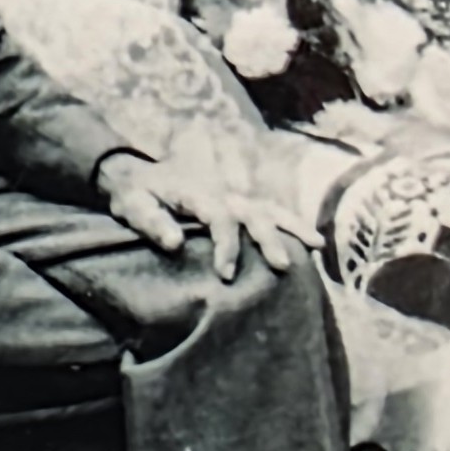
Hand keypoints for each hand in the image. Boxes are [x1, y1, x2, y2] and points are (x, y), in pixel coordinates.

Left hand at [98, 152, 311, 280]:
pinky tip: (310, 241)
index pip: (220, 217)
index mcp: (198, 191)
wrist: (137, 176)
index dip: (226, 245)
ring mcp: (233, 195)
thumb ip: (152, 223)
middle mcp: (221, 191)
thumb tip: (175, 243)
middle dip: (268, 239)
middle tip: (281, 266)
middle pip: (252, 212)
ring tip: (317, 247)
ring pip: (269, 209)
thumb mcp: (132, 206)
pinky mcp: (238, 202)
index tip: (226, 274)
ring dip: (292, 227)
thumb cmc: (135, 196)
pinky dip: (290, 224)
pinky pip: (269, 211)